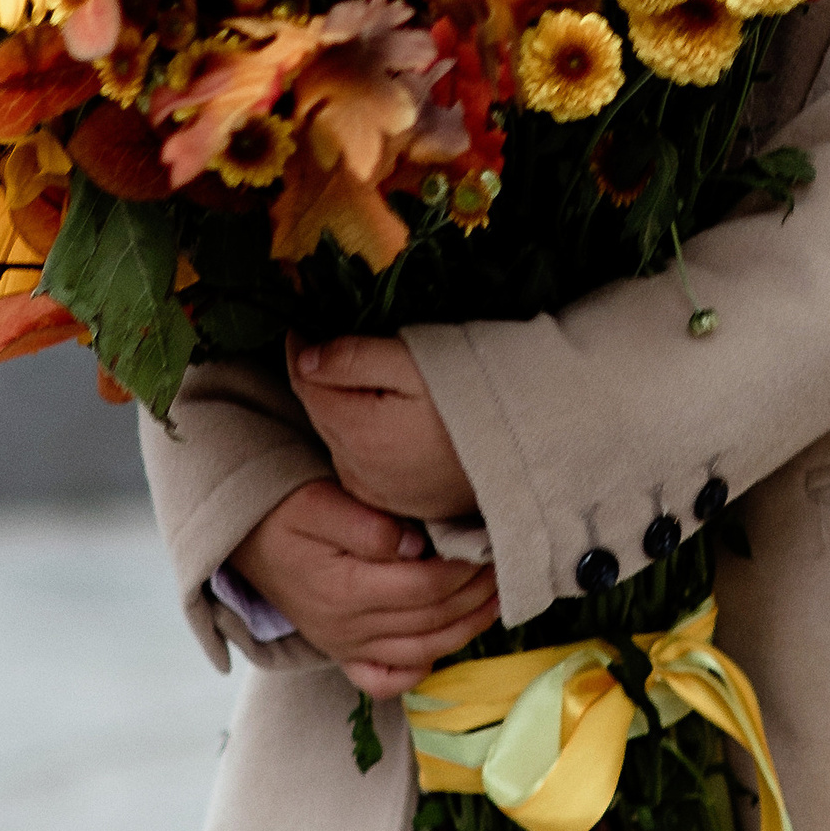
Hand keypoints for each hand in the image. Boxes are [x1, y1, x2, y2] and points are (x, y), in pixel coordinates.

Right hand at [233, 479, 497, 700]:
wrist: (242, 540)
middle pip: (431, 619)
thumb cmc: (283, 513)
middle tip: (504, 568)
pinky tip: (444, 645)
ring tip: (494, 600)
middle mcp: (347, 628)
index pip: (425, 587)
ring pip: (422, 650)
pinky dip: (420, 669)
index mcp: (345, 590)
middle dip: (476, 596)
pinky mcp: (342, 653)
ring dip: (465, 629)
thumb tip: (417, 545)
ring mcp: (345, 646)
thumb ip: (368, 525)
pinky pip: (386, 678)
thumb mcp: (317, 502)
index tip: (489, 547)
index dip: (465, 571)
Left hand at [289, 335, 477, 521]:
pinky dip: (361, 439)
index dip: (299, 351)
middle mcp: (357, 470)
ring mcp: (376, 492)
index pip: (305, 385)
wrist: (530, 451)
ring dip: (342, 409)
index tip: (300, 327)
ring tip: (365, 379)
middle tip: (330, 343)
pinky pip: (360, 464)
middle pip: (321, 413)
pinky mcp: (396, 504)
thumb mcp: (415, 362)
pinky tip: (385, 418)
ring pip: (338, 439)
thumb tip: (303, 357)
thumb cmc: (478, 397)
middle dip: (321, 379)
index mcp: (357, 432)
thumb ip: (354, 357)